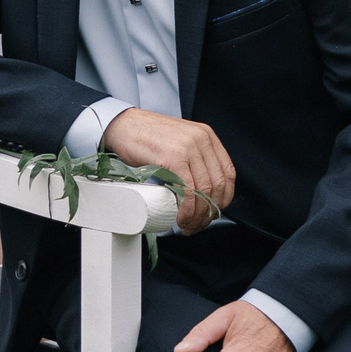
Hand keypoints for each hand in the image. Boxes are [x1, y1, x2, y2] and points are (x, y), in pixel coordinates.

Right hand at [99, 106, 236, 235]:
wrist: (122, 126)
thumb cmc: (147, 137)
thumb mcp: (180, 142)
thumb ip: (194, 158)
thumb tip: (202, 192)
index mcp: (206, 136)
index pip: (228, 173)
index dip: (223, 198)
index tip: (213, 212)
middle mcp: (201, 139)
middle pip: (217, 185)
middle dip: (209, 211)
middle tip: (197, 224)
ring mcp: (188, 147)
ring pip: (203, 190)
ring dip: (197, 215)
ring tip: (187, 225)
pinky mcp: (172, 157)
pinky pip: (187, 191)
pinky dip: (186, 210)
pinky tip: (181, 218)